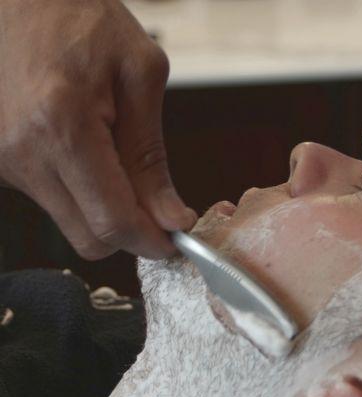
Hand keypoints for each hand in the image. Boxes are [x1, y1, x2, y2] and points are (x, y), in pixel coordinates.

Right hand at [0, 0, 196, 259]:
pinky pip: (52, 199)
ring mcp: (3, 160)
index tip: (177, 240)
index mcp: (61, 127)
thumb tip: (170, 217)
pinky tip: (92, 151)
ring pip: (70, 222)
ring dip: (106, 207)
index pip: (112, 221)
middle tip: (160, 207)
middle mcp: (21, 153)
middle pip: (88, 237)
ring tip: (119, 156)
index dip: (152, 241)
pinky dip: (83, 190)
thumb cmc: (83, 21)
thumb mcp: (139, 76)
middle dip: (132, 231)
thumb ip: (152, 156)